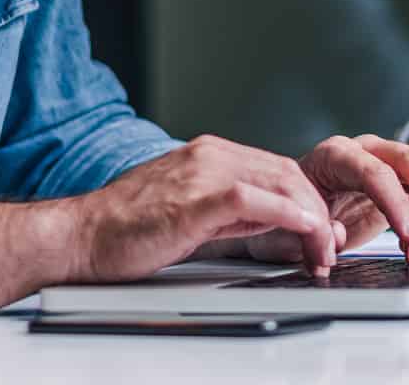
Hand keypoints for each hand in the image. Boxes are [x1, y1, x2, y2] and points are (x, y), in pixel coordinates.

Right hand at [73, 134, 348, 281]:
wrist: (80, 236)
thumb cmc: (125, 230)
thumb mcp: (190, 212)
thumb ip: (231, 210)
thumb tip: (273, 221)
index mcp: (208, 155)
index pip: (278, 169)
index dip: (308, 201)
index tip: (320, 233)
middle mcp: (209, 155)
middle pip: (288, 173)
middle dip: (318, 212)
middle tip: (328, 248)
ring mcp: (202, 173)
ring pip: (280, 182)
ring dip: (311, 220)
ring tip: (320, 252)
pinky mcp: (195, 199)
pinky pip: (255, 199)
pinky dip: (289, 215)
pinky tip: (304, 233)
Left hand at [240, 134, 408, 268]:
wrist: (285, 218)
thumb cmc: (284, 216)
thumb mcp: (286, 225)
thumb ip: (311, 228)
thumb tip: (335, 237)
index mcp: (334, 155)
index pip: (374, 172)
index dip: (395, 203)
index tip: (408, 235)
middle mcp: (364, 153)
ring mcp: (385, 167)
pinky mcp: (398, 189)